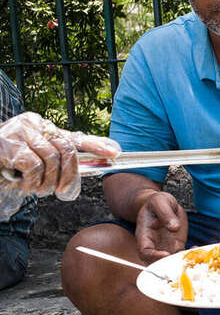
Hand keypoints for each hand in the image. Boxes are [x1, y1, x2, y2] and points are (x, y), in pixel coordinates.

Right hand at [0, 112, 120, 199]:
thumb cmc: (10, 165)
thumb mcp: (37, 159)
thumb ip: (60, 157)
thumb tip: (97, 160)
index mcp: (42, 125)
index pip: (74, 135)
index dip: (96, 145)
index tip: (114, 153)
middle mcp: (32, 124)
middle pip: (66, 149)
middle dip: (70, 174)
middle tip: (63, 190)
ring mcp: (19, 132)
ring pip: (51, 159)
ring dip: (47, 181)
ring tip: (37, 188)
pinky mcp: (8, 145)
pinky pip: (33, 165)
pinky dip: (32, 181)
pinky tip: (24, 185)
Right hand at [135, 191, 186, 263]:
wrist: (163, 205)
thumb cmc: (157, 202)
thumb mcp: (159, 201)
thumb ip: (165, 213)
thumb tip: (174, 227)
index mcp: (144, 235)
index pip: (144, 251)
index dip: (153, 256)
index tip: (166, 254)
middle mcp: (153, 244)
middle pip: (156, 261)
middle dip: (167, 264)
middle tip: (181, 261)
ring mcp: (165, 246)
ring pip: (170, 261)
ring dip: (180, 262)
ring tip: (193, 256)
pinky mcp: (176, 245)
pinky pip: (181, 254)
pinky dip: (189, 255)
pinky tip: (198, 250)